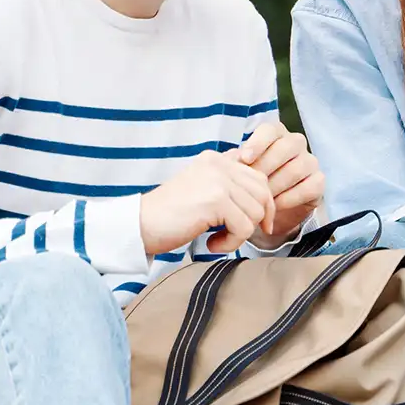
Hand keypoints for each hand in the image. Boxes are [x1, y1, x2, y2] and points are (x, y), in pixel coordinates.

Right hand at [141, 150, 276, 255]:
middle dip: (257, 219)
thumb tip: (264, 194)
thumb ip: (227, 183)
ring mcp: (217, 181)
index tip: (257, 223)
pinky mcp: (216, 201)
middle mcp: (218, 164)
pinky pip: (244, 228)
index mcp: (216, 159)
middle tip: (239, 235)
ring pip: (255, 212)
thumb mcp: (202, 189)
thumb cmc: (171, 214)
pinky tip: (212, 244)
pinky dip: (231, 243)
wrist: (140, 225)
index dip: (264, 203)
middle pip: (263, 193)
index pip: (258, 177)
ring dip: (240, 234)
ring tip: (218, 239)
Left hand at [239, 119, 323, 245]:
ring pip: (297, 168)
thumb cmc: (251, 183)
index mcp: (276, 134)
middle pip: (286, 147)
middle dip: (266, 167)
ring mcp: (310, 161)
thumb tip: (229, 160)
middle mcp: (296, 143)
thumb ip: (235, 162)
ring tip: (260, 199)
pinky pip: (309, 187)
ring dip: (276, 185)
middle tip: (249, 185)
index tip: (244, 159)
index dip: (258, 143)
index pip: (270, 130)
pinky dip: (290, 197)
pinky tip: (275, 206)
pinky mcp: (318, 181)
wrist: (267, 209)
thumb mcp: (239, 171)